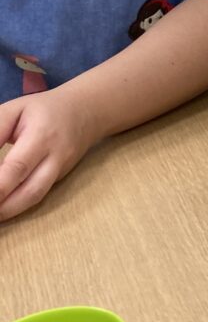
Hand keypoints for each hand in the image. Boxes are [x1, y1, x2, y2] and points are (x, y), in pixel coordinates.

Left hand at [0, 89, 97, 220]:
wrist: (86, 112)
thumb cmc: (43, 109)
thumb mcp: (15, 109)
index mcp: (42, 135)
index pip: (18, 165)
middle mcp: (55, 157)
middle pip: (31, 190)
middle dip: (4, 206)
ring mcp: (60, 171)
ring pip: (36, 197)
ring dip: (10, 211)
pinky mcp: (59, 179)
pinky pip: (38, 194)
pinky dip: (18, 204)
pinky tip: (2, 208)